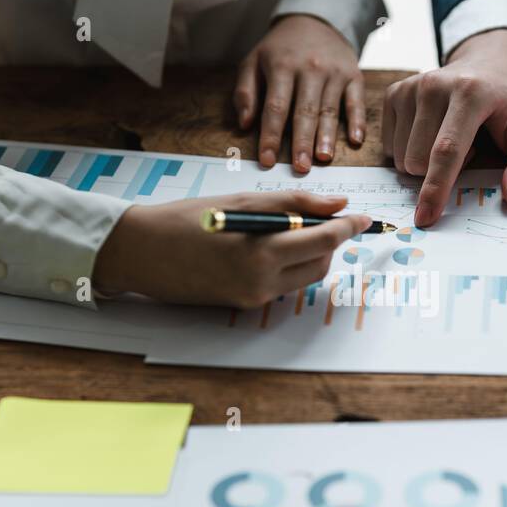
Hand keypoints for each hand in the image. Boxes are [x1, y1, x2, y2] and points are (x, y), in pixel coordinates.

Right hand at [94, 191, 368, 308]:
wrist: (140, 253)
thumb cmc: (187, 219)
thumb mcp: (243, 201)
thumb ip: (294, 202)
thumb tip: (338, 203)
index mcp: (263, 251)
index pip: (325, 239)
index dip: (349, 227)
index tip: (366, 217)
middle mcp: (263, 282)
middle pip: (321, 261)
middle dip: (328, 239)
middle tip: (318, 215)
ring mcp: (254, 298)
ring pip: (305, 276)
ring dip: (309, 253)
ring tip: (286, 228)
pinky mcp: (245, 305)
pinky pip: (282, 285)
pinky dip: (286, 265)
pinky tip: (264, 245)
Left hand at [234, 15, 366, 173]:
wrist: (315, 21)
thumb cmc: (280, 49)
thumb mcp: (253, 61)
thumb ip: (245, 92)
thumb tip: (244, 124)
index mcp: (281, 66)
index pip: (275, 108)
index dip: (270, 136)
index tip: (267, 160)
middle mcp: (310, 69)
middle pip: (304, 111)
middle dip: (302, 142)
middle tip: (300, 167)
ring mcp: (334, 72)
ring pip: (330, 109)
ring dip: (327, 136)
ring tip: (323, 158)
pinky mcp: (353, 75)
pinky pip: (356, 101)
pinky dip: (357, 120)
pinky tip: (355, 140)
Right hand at [382, 28, 506, 226]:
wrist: (491, 61)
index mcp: (470, 92)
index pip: (446, 150)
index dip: (435, 189)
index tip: (425, 218)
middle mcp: (433, 85)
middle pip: (418, 161)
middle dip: (440, 172)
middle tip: (470, 147)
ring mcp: (410, 87)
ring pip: (401, 158)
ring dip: (426, 161)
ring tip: (452, 137)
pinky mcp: (394, 93)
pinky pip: (390, 146)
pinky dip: (410, 149)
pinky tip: (433, 131)